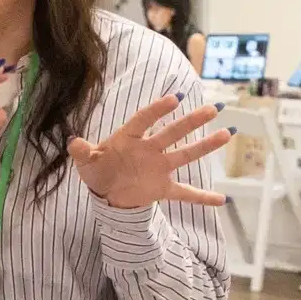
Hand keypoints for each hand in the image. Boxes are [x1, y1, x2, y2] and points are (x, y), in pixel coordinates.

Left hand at [69, 95, 231, 209]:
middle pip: (173, 133)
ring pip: (185, 154)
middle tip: (213, 108)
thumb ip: (83, 152)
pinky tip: (221, 200)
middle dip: (192, 121)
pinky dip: (201, 198)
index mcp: (130, 138)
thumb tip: (72, 142)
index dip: (158, 110)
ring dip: (205, 146)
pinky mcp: (162, 188)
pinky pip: (185, 193)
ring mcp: (159, 168)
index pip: (144, 120)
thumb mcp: (87, 163)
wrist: (105, 193)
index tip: (174, 99)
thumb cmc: (98, 170)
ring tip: (228, 134)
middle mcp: (149, 149)